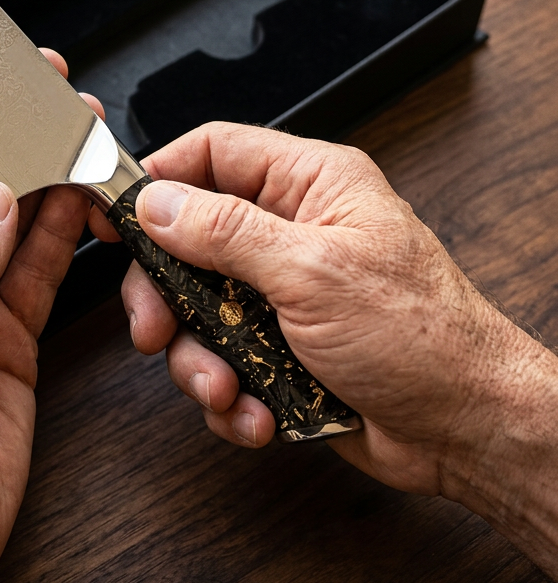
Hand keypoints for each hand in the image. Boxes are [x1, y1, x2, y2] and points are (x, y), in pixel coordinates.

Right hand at [90, 123, 557, 573]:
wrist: (465, 430)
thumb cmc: (425, 337)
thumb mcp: (314, 271)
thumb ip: (227, 231)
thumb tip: (159, 202)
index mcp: (310, 185)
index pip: (213, 152)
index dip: (159, 177)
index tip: (117, 214)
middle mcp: (290, 231)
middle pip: (188, 239)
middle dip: (167, 293)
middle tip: (157, 325)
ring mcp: (280, 292)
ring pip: (196, 309)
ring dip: (199, 358)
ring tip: (226, 386)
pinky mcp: (276, 347)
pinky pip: (220, 359)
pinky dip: (228, 393)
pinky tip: (257, 411)